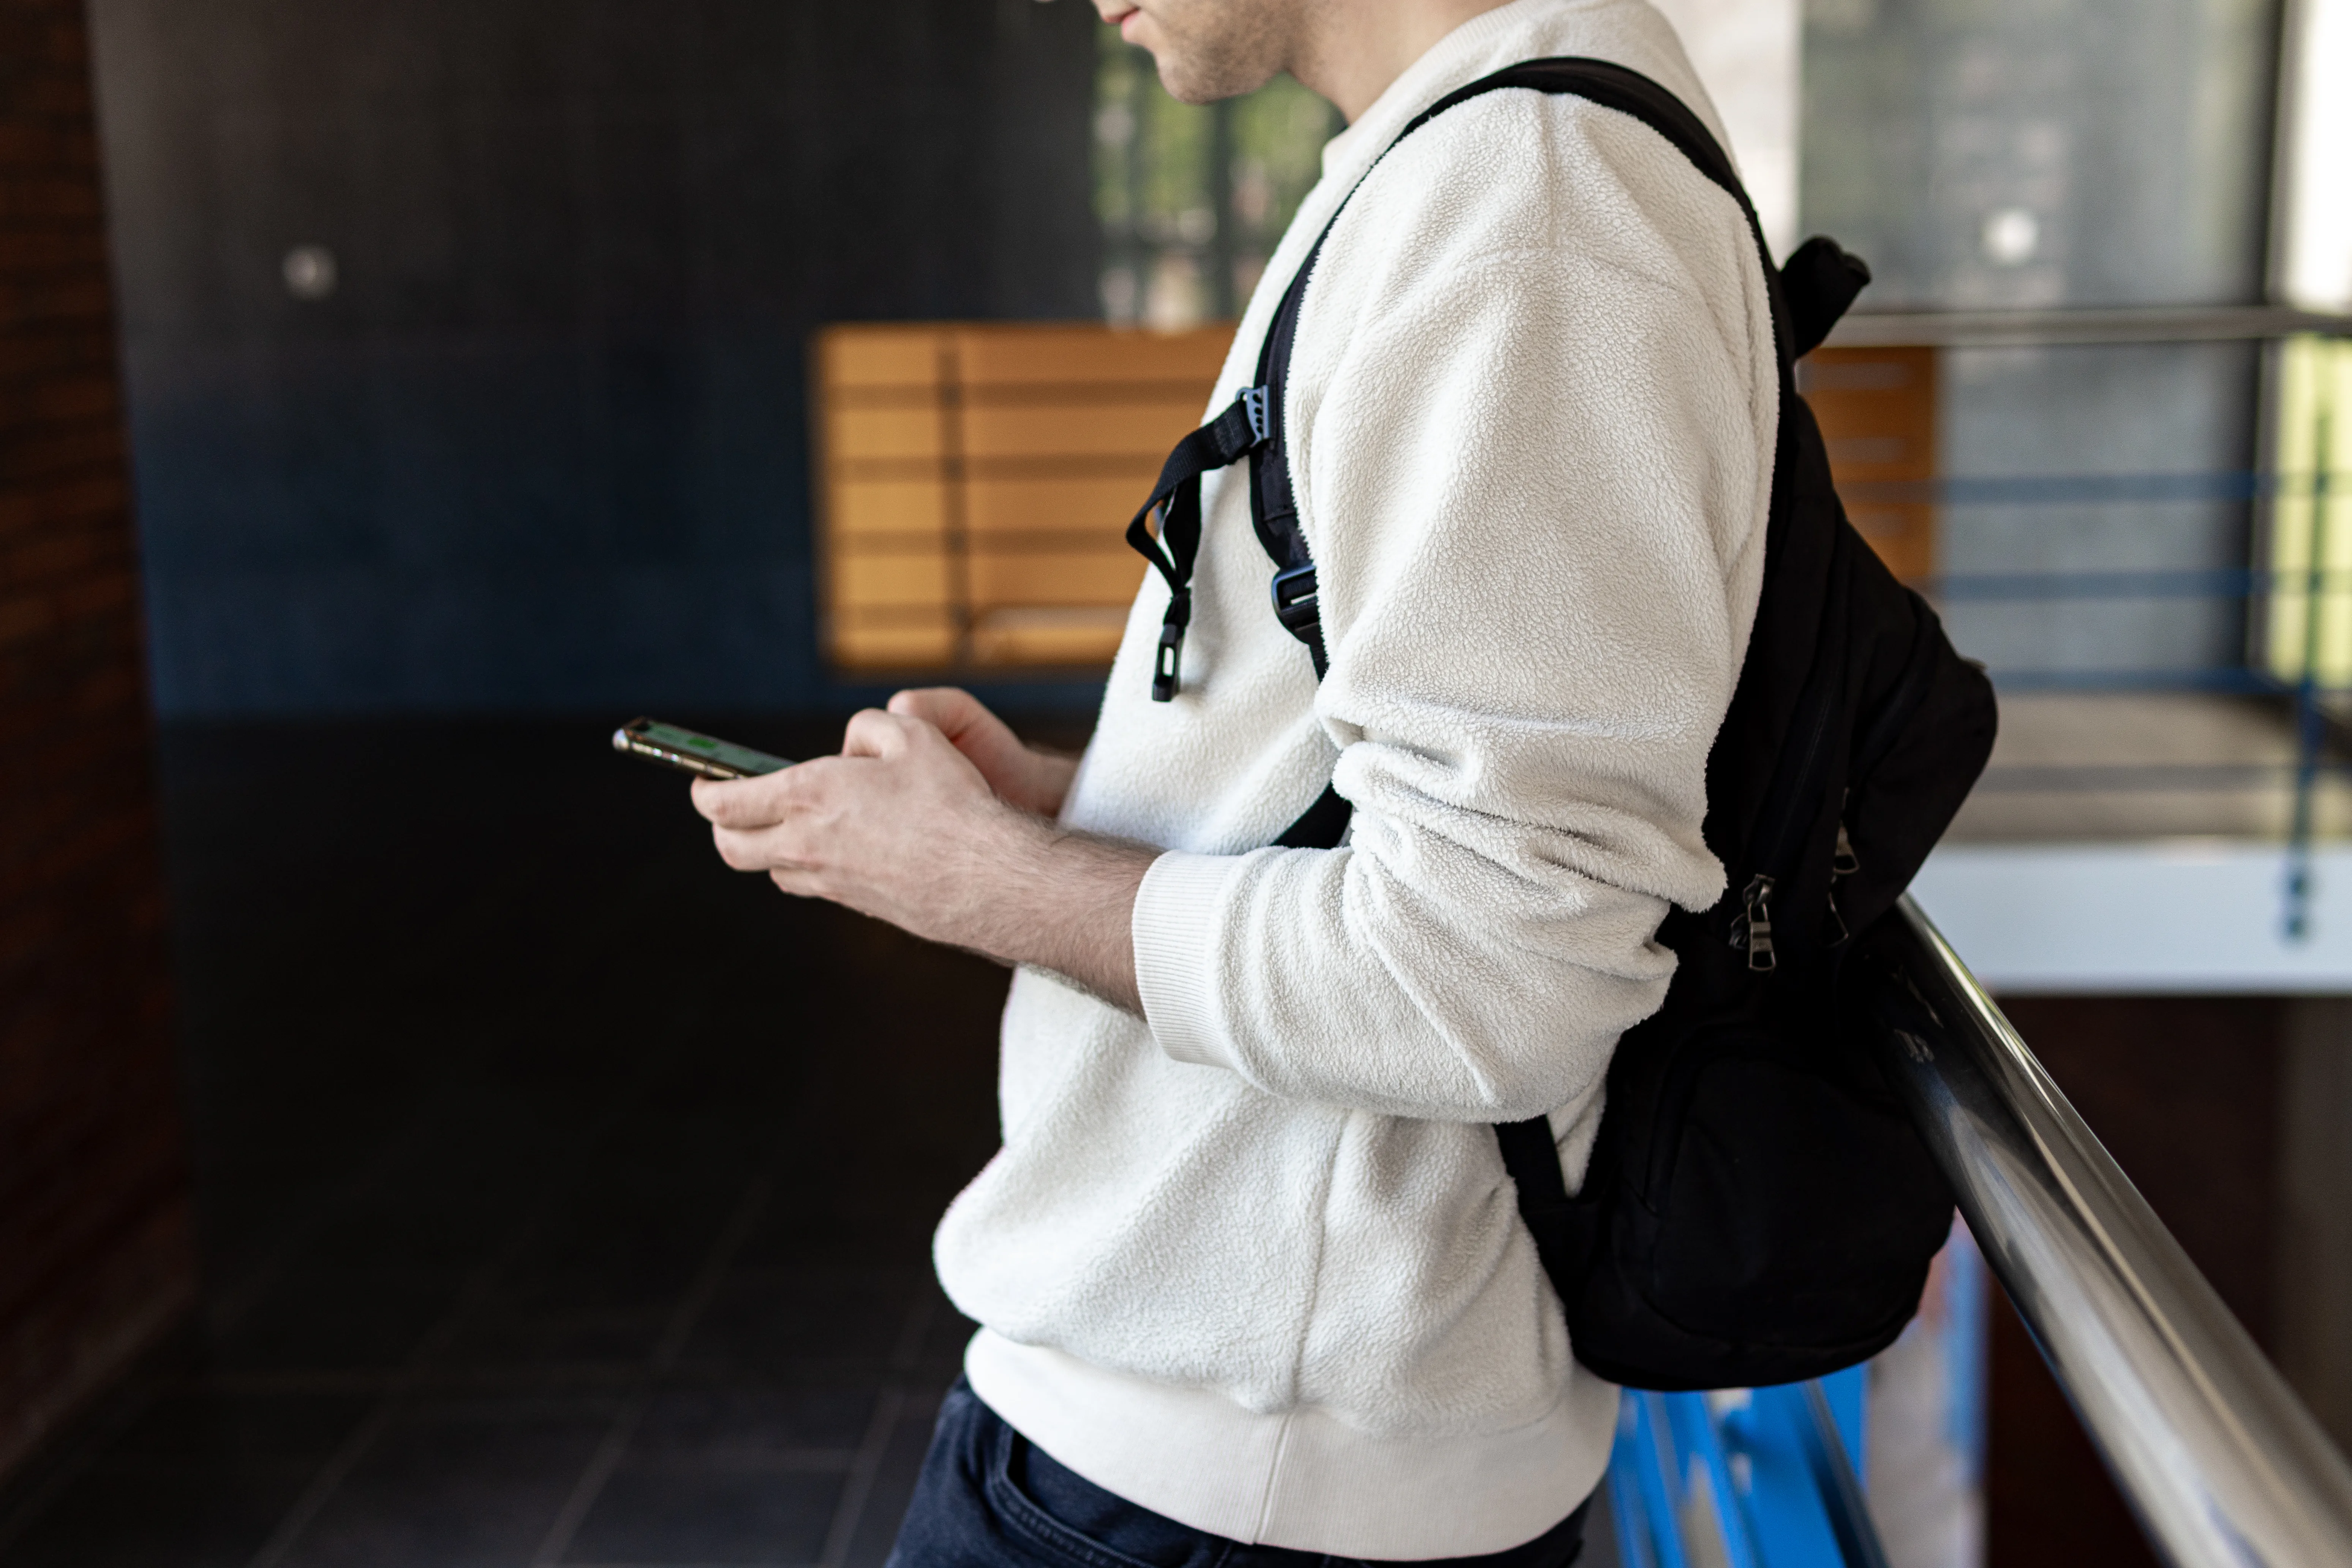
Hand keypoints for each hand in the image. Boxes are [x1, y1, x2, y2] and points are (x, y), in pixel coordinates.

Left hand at [690, 706, 1151, 1011]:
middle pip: (733, 847)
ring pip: (774, 870)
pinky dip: (813, 866)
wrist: (987, 875)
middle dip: (724, 825)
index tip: (703, 780)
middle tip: (734, 807)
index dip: (704, 789)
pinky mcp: (858, 905)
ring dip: (770, 848)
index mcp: (807, 797)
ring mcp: (830, 882)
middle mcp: (806, 845)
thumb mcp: (911, 734)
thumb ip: (867, 729)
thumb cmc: (952, 800)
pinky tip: (847, 848)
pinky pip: (816, 886)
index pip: (724, 801)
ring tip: (798, 825)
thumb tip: (849, 751)